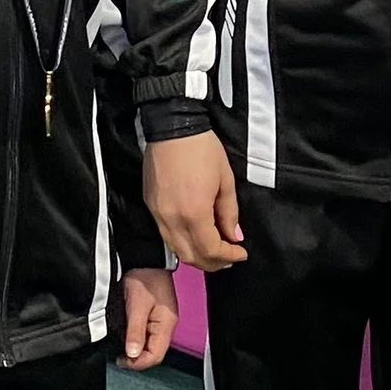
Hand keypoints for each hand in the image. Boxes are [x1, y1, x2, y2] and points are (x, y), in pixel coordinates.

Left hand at [118, 263, 179, 369]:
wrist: (144, 258)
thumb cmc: (143, 277)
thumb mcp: (136, 305)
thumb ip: (135, 331)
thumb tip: (133, 355)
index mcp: (166, 325)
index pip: (156, 356)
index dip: (138, 363)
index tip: (121, 361)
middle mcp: (166, 325)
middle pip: (154, 352)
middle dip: (137, 358)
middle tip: (119, 357)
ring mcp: (161, 320)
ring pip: (150, 345)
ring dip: (136, 349)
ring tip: (120, 348)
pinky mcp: (154, 315)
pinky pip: (147, 334)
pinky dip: (137, 339)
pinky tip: (126, 337)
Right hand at [144, 130, 243, 269]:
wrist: (173, 127)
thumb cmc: (203, 150)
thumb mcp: (225, 180)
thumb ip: (229, 212)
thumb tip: (234, 236)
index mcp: (194, 214)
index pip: (211, 250)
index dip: (229, 256)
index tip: (241, 253)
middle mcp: (172, 220)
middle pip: (192, 257)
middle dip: (213, 262)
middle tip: (229, 257)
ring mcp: (157, 214)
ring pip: (176, 250)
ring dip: (196, 256)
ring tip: (213, 250)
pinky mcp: (150, 206)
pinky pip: (165, 235)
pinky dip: (181, 243)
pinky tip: (194, 236)